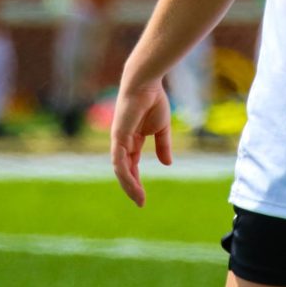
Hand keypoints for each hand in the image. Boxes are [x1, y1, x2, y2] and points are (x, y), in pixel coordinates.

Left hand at [111, 78, 172, 206]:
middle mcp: (123, 143)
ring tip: (138, 198)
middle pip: (125, 171)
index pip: (132, 165)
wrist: (145, 84)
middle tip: (141, 202)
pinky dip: (125, 174)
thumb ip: (163, 145)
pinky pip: (119, 161)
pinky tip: (133, 184)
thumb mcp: (161, 128)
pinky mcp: (118, 138)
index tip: (143, 197)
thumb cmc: (153, 100)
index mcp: (132, 140)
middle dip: (131, 188)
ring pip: (121, 170)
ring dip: (129, 185)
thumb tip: (167, 164)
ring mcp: (119, 141)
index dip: (136, 181)